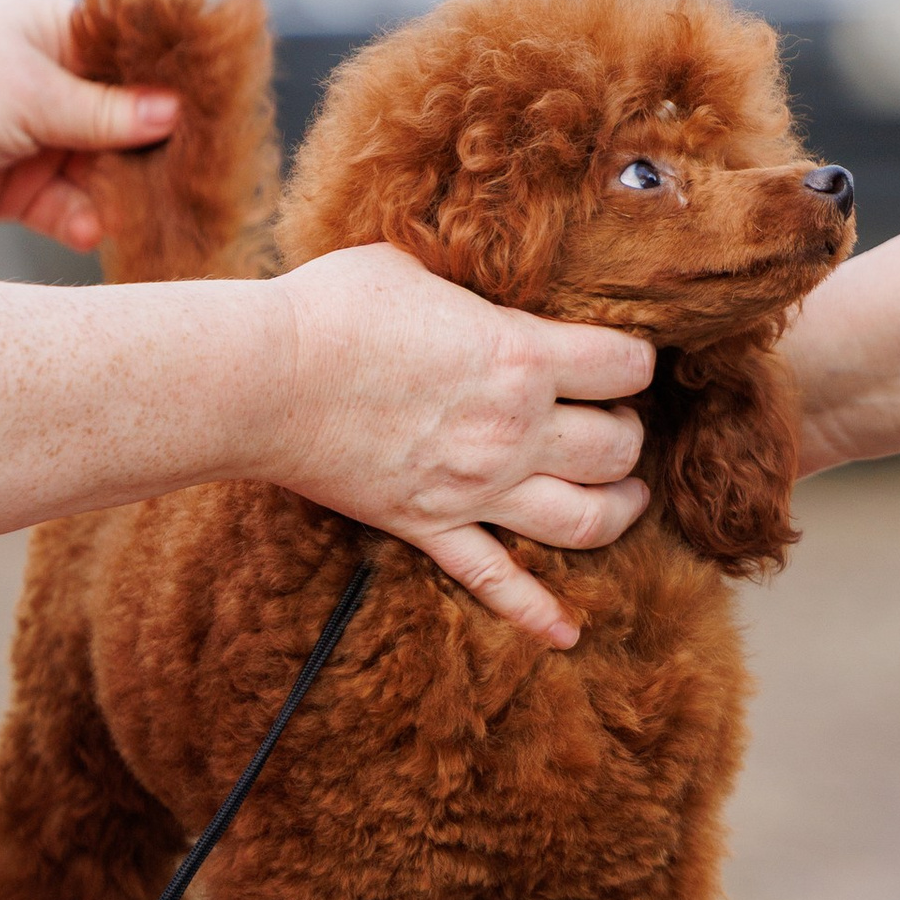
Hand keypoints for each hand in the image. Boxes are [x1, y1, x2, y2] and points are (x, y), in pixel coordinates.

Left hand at [0, 0, 176, 248]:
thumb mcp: (33, 96)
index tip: (216, 108)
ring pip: (103, 167)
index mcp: (55, 29)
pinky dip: (82, 218)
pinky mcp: (19, 186)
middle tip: (192, 175)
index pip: (131, 52)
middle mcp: (52, 79)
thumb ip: (106, 112)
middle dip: (152, 148)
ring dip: (119, 192)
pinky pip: (69, 204)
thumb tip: (176, 113)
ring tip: (142, 212)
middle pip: (126, 116)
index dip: (171, 80)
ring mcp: (37, 135)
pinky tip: (88, 229)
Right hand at [269, 244, 651, 644]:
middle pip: (618, 448)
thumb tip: (489, 276)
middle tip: (616, 418)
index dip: (637, 359)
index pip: (625, 366)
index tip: (623, 357)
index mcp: (519, 357)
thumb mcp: (415, 265)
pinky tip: (567, 634)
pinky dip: (537, 613)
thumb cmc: (332, 308)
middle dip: (630, 432)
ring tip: (627, 496)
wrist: (262, 378)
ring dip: (620, 509)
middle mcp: (513, 431)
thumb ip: (470, 284)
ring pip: (585, 521)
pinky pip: (496, 583)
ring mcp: (474, 489)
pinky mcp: (430, 526)